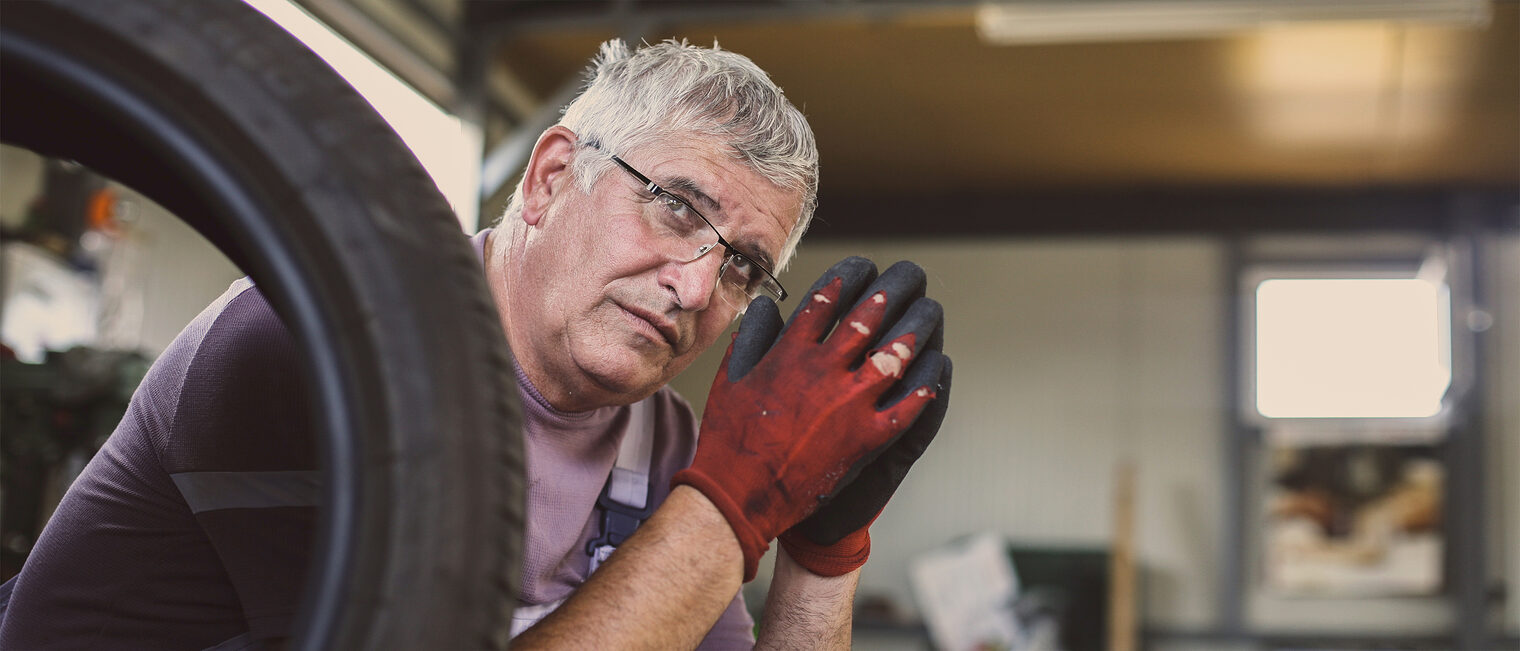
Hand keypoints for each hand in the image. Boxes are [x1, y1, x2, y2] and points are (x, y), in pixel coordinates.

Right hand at [672, 257, 943, 580]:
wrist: (738, 496)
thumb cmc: (728, 438)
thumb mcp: (730, 378)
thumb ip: (752, 337)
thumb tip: (764, 305)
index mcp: (790, 350)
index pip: (830, 296)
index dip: (854, 274)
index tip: (868, 265)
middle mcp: (823, 369)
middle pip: (871, 313)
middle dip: (897, 287)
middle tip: (913, 275)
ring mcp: (848, 404)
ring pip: (897, 352)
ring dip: (919, 327)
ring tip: (931, 311)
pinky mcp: (866, 439)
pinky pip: (907, 405)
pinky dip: (925, 384)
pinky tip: (936, 369)